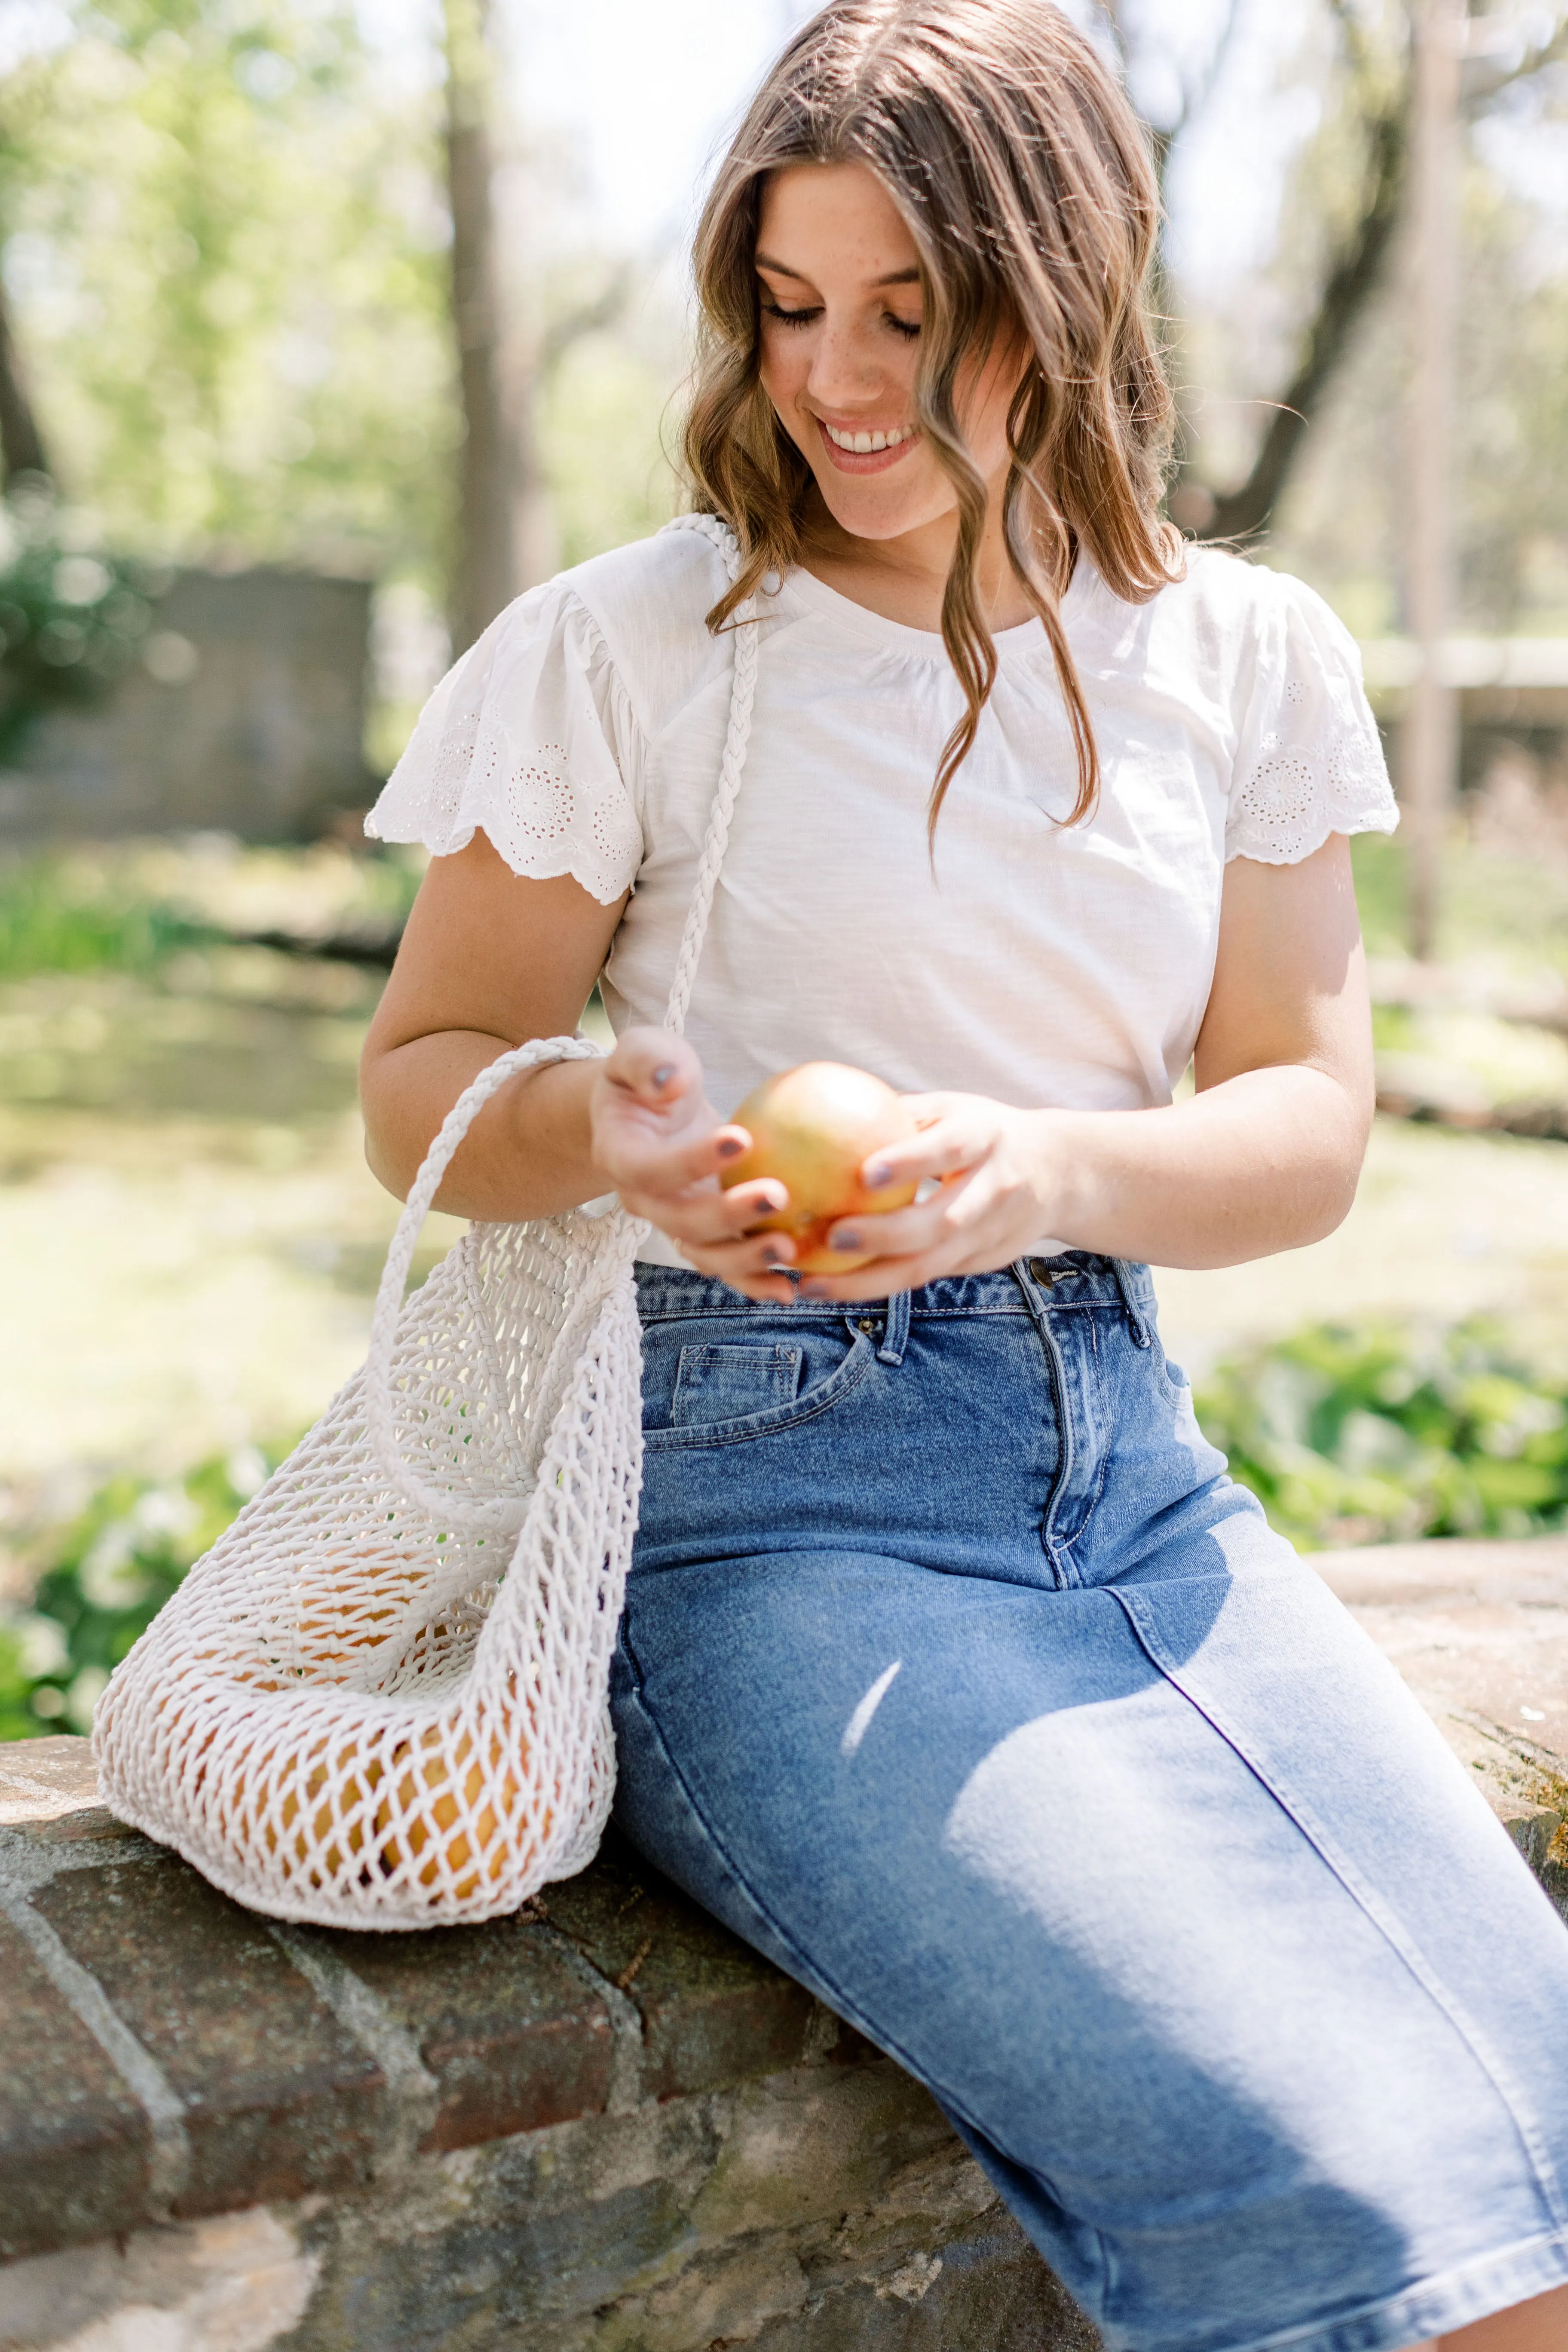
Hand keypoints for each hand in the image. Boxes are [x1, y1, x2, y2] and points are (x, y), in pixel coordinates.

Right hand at [588, 1029, 799, 1299]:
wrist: (648, 1111)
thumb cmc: (649, 1073)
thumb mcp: (641, 1049)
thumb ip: (648, 1060)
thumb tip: (670, 1083)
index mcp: (620, 1156)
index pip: (651, 1168)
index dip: (691, 1161)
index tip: (741, 1137)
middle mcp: (642, 1200)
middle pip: (679, 1222)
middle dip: (727, 1216)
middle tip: (779, 1196)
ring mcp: (673, 1222)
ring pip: (703, 1254)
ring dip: (745, 1258)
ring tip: (791, 1247)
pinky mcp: (704, 1234)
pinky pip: (726, 1267)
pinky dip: (755, 1282)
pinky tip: (794, 1288)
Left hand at [794, 1092, 1067, 1302]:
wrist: (1059, 1173)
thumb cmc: (985, 1132)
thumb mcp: (954, 1109)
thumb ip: (900, 1113)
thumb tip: (824, 1104)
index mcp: (985, 1138)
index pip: (951, 1150)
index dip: (911, 1163)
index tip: (865, 1174)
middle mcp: (993, 1189)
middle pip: (941, 1221)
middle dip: (884, 1235)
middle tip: (831, 1237)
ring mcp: (990, 1233)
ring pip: (929, 1264)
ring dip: (868, 1281)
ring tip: (812, 1286)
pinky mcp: (982, 1262)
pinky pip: (925, 1277)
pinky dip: (878, 1285)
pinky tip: (834, 1288)